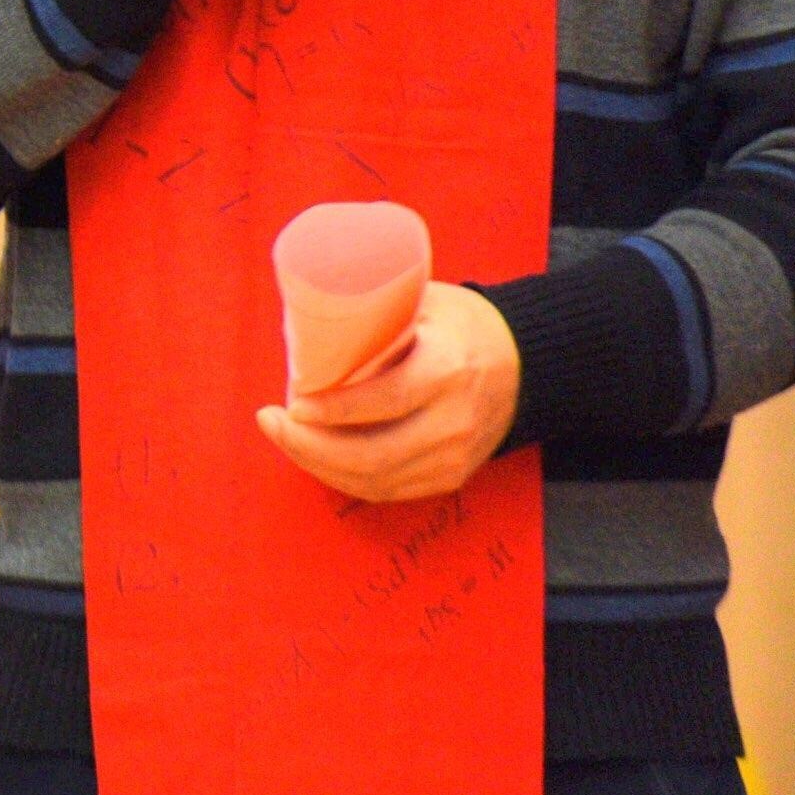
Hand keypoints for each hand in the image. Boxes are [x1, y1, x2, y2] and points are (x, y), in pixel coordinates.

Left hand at [257, 281, 521, 503]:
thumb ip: (372, 318)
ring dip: (319, 465)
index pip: (386, 401)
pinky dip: (344, 478)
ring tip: (284, 436)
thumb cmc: (456, 324)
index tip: (292, 401)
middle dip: (309, 446)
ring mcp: (457, 456)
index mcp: (448, 371)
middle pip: (374, 454)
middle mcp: (456, 421)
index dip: (334, 409)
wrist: (523, 361)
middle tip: (271, 420)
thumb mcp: (419, 304)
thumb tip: (303, 328)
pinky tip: (315, 457)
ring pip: (376, 480)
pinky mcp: (452, 476)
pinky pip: (388, 490)